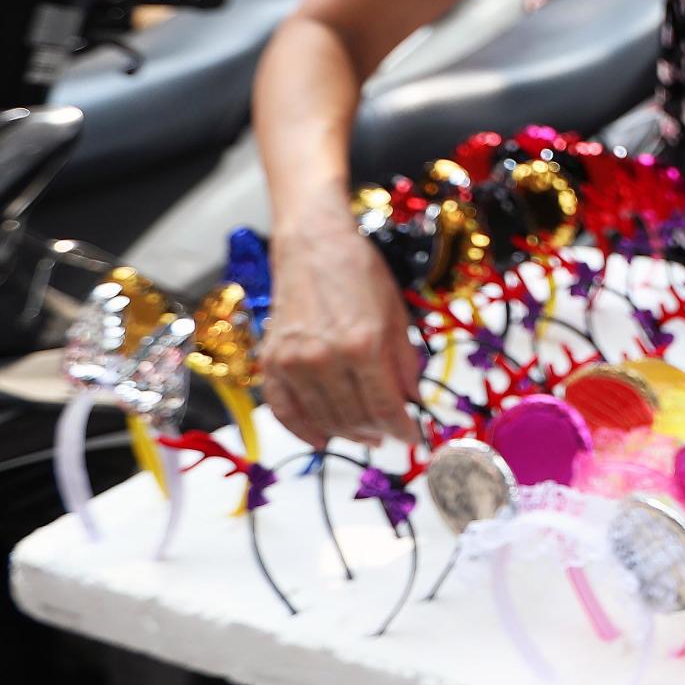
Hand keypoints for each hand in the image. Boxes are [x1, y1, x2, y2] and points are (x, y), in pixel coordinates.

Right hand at [258, 198, 418, 449]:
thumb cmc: (360, 272)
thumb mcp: (396, 313)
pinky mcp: (271, 361)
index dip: (401, 429)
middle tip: (388, 436)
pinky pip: (284, 409)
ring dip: (345, 434)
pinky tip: (320, 439)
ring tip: (363, 436)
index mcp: (363, 345)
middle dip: (376, 432)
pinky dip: (302, 430)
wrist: (313, 244)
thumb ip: (405, 360)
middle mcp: (325, 359)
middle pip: (353, 417)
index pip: (384, 406)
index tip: (412, 439)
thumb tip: (412, 399)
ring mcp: (293, 362)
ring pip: (322, 418)